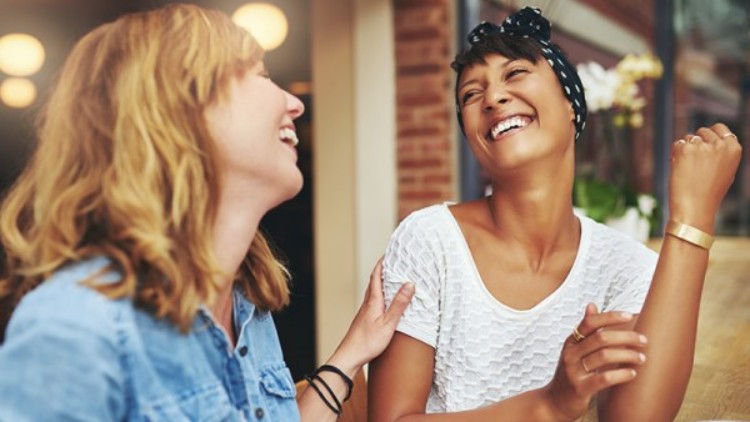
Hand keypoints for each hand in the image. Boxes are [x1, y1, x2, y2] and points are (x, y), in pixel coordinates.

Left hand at [328, 258, 414, 376]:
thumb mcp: (388, 323)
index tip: (389, 253)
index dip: (382, 263)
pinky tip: (386, 301)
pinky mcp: (365, 319)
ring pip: (374, 292)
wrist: (350, 356)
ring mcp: (365, 311)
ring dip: (382, 282)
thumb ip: (399, 304)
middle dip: (383, 270)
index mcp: (373, 300)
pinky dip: (381, 295)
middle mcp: (367, 303)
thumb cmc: (367, 342)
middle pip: (374, 281)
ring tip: (392, 278)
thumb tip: (409, 284)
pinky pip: (374, 301)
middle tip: (394, 262)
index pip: (376, 276)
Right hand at [544, 304, 647, 420]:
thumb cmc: (571, 374)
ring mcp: (574, 371)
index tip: (629, 316)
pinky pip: (603, 379)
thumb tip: (592, 305)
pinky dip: (620, 375)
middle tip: (643, 341)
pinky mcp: (580, 389)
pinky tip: (632, 374)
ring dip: (627, 355)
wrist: (554, 402)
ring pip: (604, 357)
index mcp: (571, 342)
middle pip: (601, 338)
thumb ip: (585, 331)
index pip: (589, 323)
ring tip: (642, 358)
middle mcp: (570, 354)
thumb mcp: (574, 350)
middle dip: (625, 337)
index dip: (609, 317)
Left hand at [669, 123, 741, 231]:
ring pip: (688, 138)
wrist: (696, 208)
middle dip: (696, 143)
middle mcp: (720, 145)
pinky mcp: (686, 150)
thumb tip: (713, 139)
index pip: (719, 128)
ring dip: (685, 149)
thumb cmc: (709, 193)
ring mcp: (702, 146)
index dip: (709, 135)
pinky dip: (675, 154)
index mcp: (734, 148)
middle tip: (695, 164)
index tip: (705, 145)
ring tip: (689, 169)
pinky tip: (680, 169)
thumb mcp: (725, 171)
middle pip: (702, 131)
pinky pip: (677, 145)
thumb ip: (721, 153)